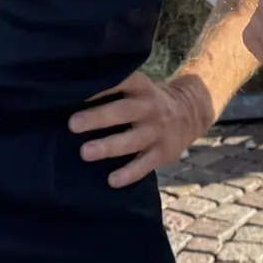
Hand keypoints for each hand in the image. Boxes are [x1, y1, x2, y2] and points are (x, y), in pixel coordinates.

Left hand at [69, 72, 213, 187]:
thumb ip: (115, 91)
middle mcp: (150, 108)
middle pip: (124, 111)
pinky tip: (112, 180)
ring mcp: (157, 131)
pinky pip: (145, 165)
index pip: (122, 82)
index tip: (77, 92)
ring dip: (109, 146)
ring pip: (132, 140)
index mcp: (142, 88)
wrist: (191, 112)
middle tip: (72, 124)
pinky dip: (129, 173)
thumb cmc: (148, 101)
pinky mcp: (163, 153)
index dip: (101, 87)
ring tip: (85, 152)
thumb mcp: (139, 88)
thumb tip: (71, 96)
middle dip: (98, 118)